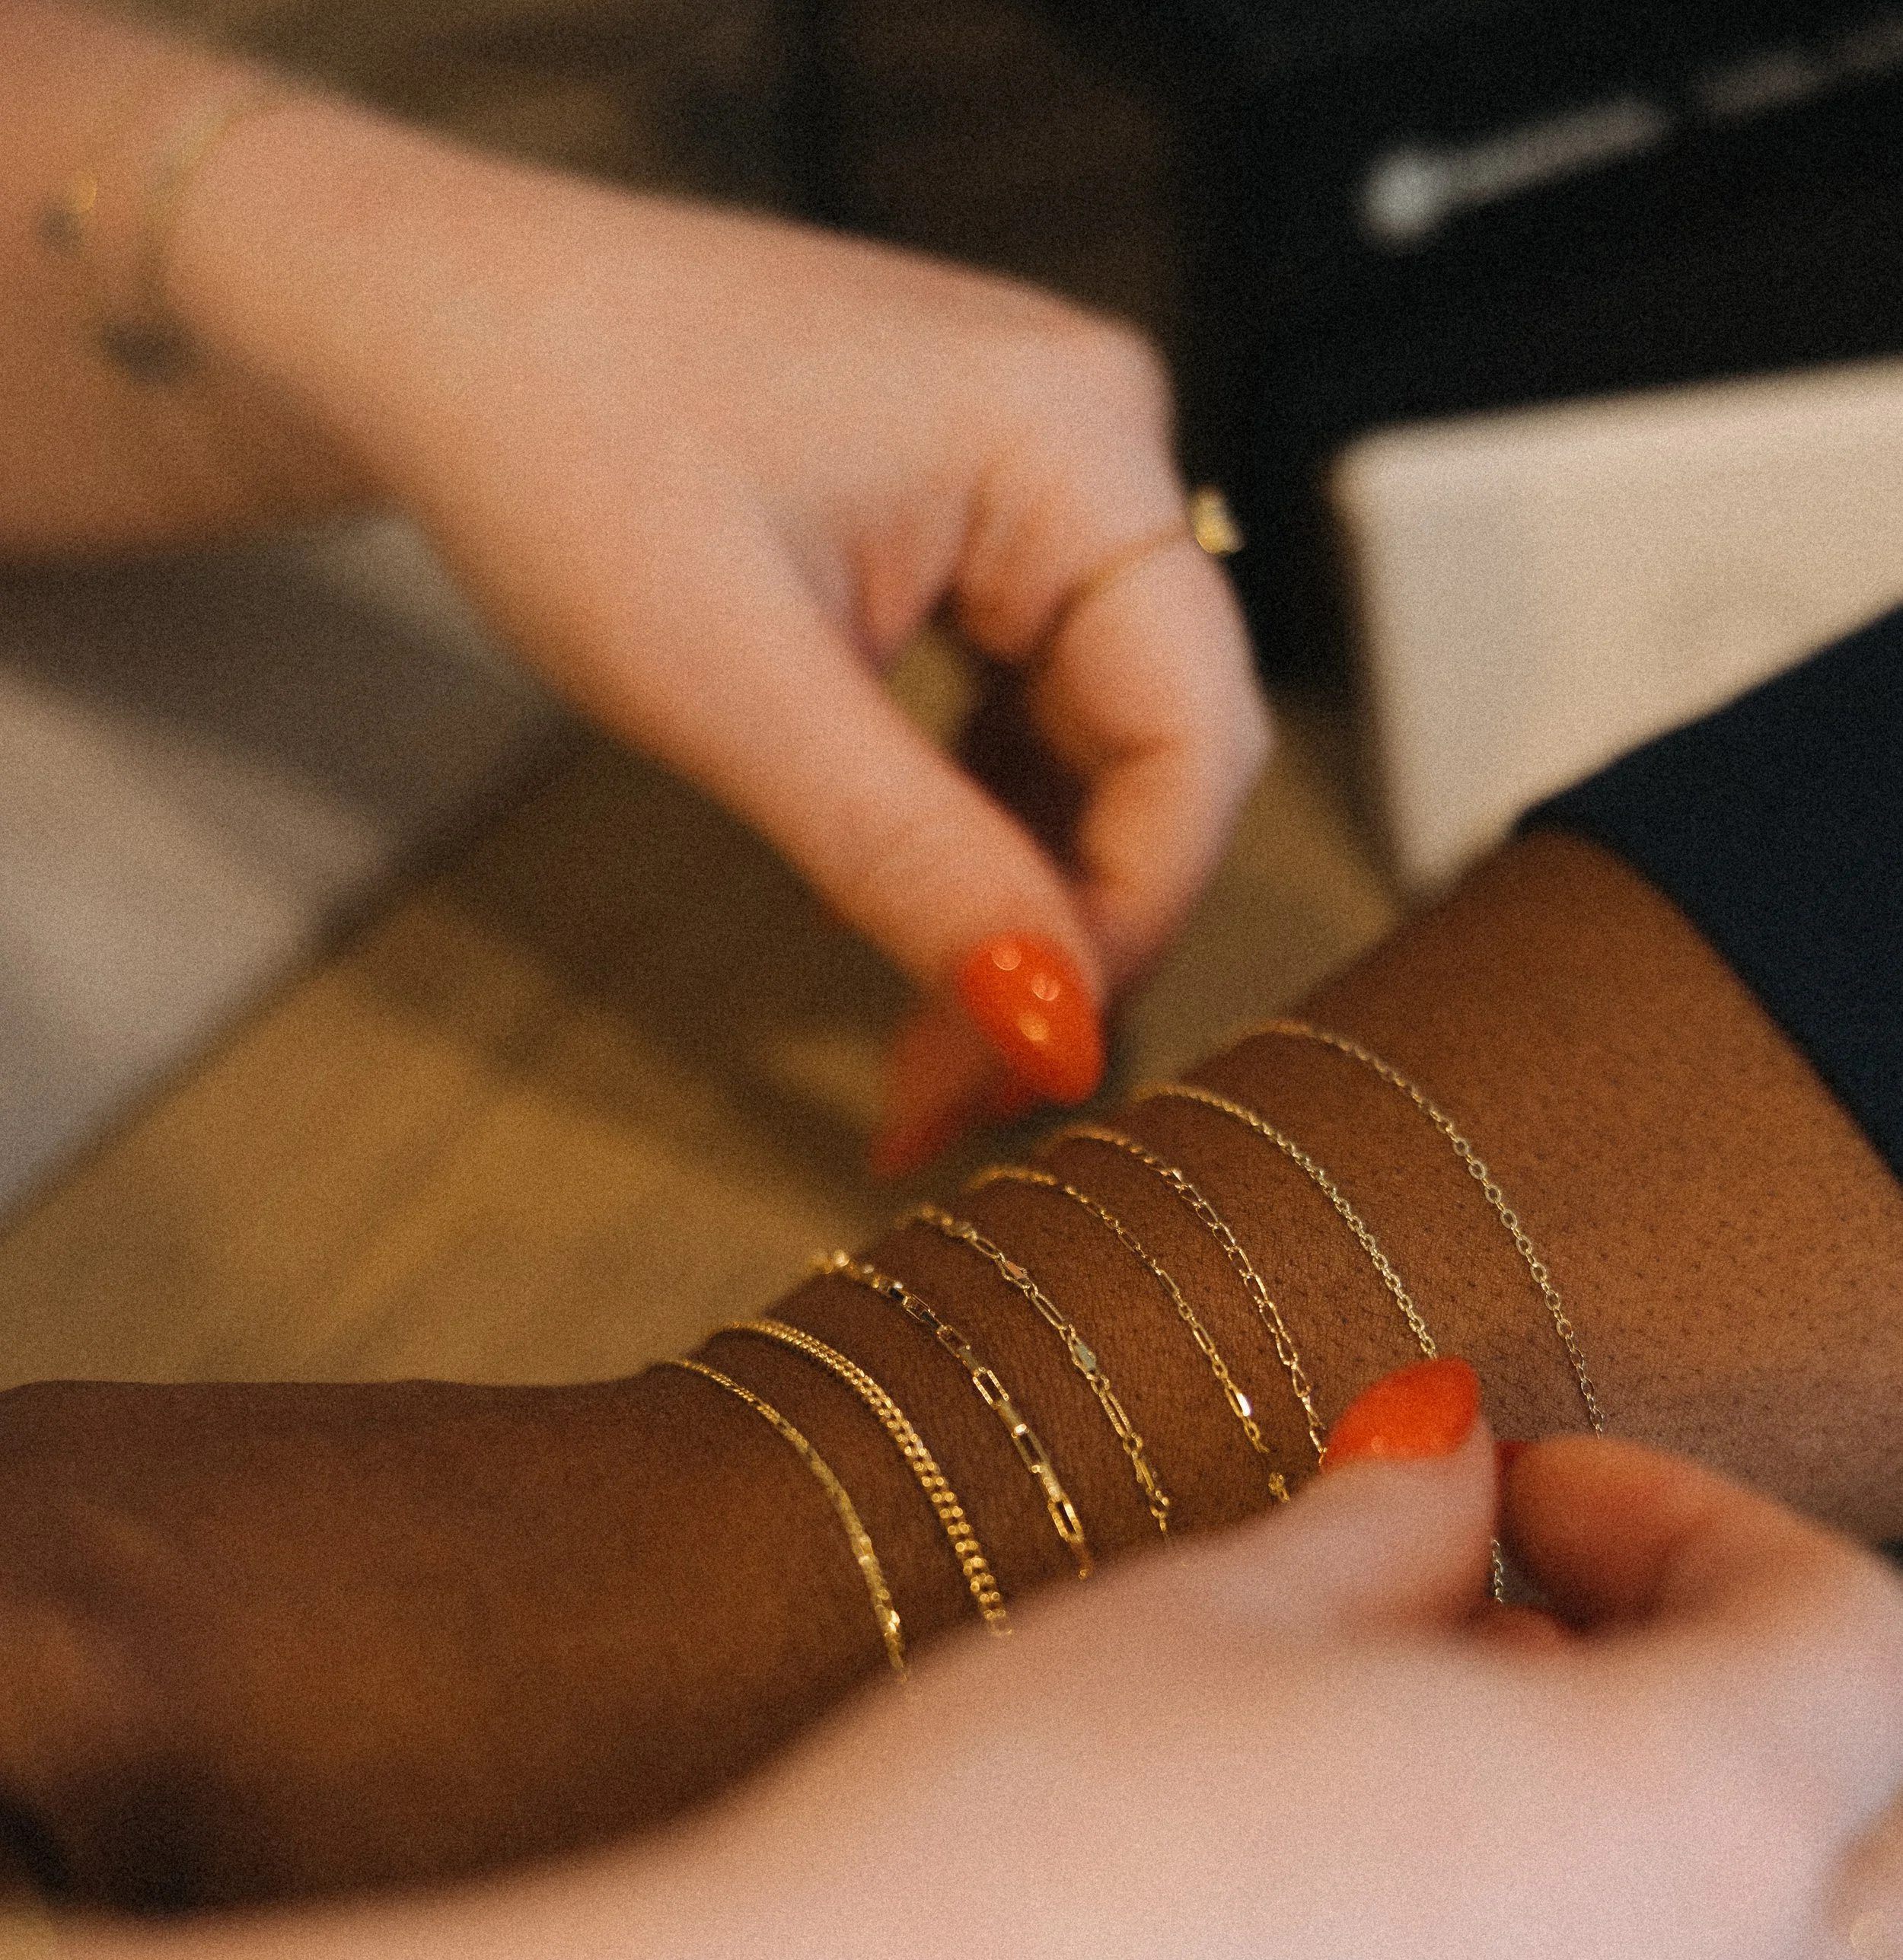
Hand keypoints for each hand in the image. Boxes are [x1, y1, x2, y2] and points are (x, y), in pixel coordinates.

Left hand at [167, 97, 1270, 1158]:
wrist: (427, 322)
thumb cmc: (551, 436)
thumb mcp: (733, 688)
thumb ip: (915, 861)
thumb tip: (1055, 1032)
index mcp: (1073, 434)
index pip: (1191, 734)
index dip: (1128, 922)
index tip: (1031, 1069)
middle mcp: (1091, 439)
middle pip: (1158, 754)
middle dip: (1063, 942)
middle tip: (954, 1102)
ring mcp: (1035, 479)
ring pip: (1094, 754)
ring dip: (1017, 912)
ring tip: (923, 1061)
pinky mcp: (975, 526)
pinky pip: (1025, 715)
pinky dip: (973, 837)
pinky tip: (906, 926)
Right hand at [622, 1408, 1902, 1959]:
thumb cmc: (983, 1890)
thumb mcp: (1198, 1624)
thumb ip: (1389, 1536)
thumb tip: (1452, 1480)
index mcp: (1689, 1841)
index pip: (1856, 1639)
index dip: (1707, 1525)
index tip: (1536, 1505)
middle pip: (1866, 1860)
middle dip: (1735, 1719)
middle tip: (1512, 1647)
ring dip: (1658, 1898)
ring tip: (1410, 1823)